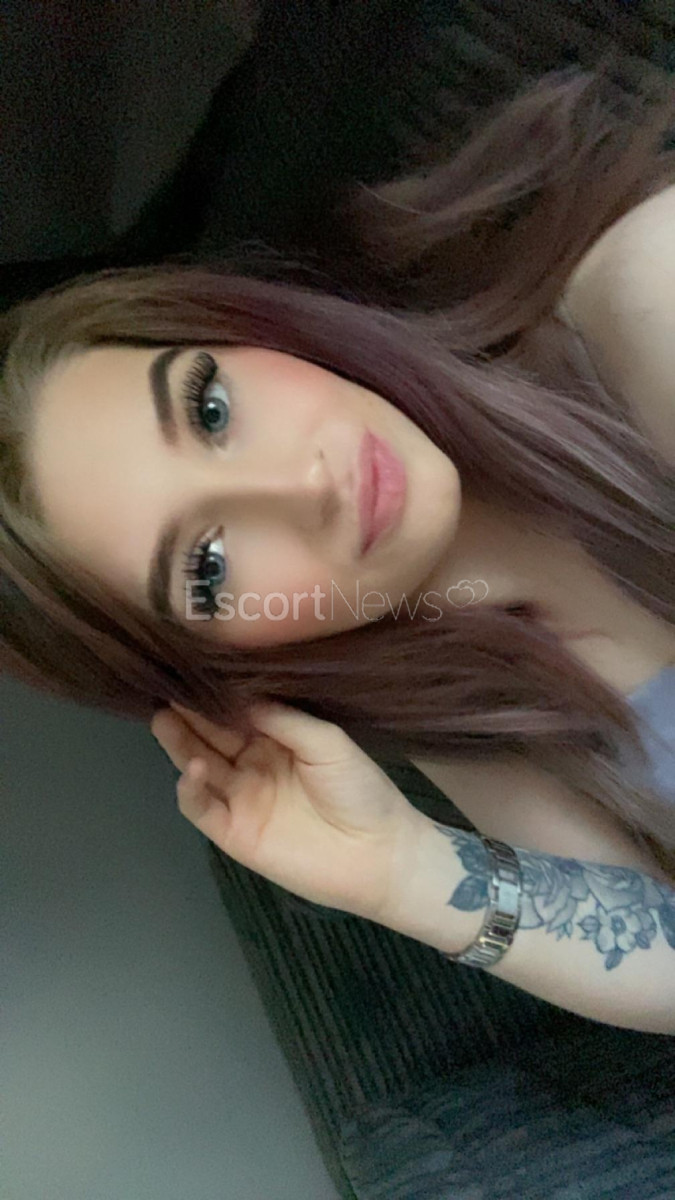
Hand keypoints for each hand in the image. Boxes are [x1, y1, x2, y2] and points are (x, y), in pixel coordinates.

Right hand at [150, 699, 423, 921]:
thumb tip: (239, 694)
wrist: (378, 853)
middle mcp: (252, 762)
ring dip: (180, 743)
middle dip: (189, 712)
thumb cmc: (359, 789)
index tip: (194, 667)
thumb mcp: (327, 741)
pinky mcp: (232, 832)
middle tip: (166, 686)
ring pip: (199, 765)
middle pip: (210, 734)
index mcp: (276, 737)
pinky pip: (201, 808)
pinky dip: (190, 789)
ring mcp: (240, 797)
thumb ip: (282, 718)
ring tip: (163, 717)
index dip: (216, 693)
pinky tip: (193, 769)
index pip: (237, 711)